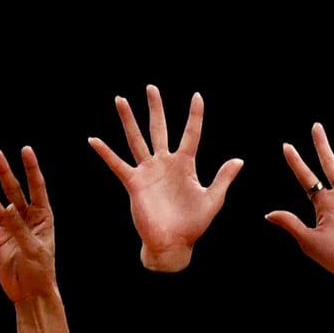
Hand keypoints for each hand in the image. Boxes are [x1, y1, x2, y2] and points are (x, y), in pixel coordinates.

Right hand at [0, 146, 56, 302]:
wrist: (29, 294)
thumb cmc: (41, 270)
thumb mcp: (33, 248)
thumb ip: (20, 228)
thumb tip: (8, 207)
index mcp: (42, 216)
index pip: (36, 187)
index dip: (31, 168)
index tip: (25, 149)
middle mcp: (24, 217)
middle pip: (13, 190)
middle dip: (4, 172)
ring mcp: (8, 228)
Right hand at [88, 84, 243, 271]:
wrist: (173, 245)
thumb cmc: (193, 224)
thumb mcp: (212, 200)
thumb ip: (223, 179)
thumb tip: (239, 160)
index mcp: (185, 165)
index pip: (191, 134)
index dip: (195, 115)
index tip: (197, 96)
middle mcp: (165, 163)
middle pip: (159, 128)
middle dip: (155, 108)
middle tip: (151, 87)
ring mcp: (148, 172)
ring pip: (136, 139)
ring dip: (128, 120)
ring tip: (121, 100)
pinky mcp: (134, 184)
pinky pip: (118, 165)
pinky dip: (106, 153)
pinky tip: (94, 140)